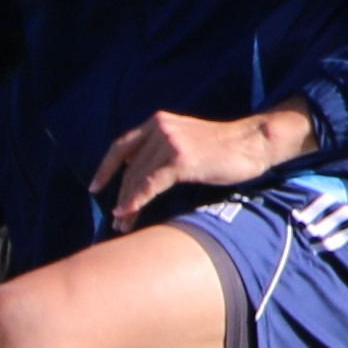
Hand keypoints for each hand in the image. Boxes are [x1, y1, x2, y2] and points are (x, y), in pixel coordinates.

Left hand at [92, 103, 316, 225]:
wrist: (253, 142)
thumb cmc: (223, 149)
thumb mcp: (186, 142)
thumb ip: (162, 150)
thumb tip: (138, 173)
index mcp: (157, 122)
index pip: (121, 146)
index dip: (105, 168)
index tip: (94, 188)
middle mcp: (159, 128)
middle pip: (128, 167)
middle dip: (119, 195)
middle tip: (115, 220)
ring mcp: (169, 143)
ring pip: (137, 177)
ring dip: (126, 204)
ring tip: (121, 225)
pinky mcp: (180, 159)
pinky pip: (150, 184)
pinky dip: (136, 201)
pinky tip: (127, 214)